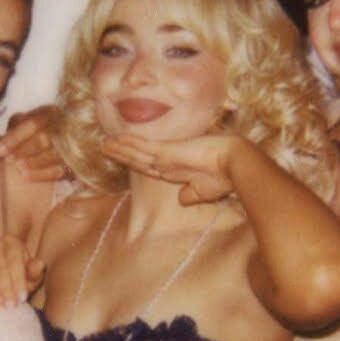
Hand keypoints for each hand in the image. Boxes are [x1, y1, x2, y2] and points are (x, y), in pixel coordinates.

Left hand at [0, 107, 66, 182]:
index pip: (33, 124)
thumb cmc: (35, 128)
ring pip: (53, 155)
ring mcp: (70, 145)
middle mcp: (63, 128)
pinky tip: (25, 177)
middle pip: (45, 139)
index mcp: (49, 114)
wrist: (59, 138)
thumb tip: (3, 139)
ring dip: (34, 162)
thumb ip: (15, 126)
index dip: (15, 137)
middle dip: (24, 150)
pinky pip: (59, 171)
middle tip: (9, 159)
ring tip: (18, 167)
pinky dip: (42, 175)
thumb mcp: (24, 120)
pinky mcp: (73, 163)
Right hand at [0, 235, 44, 306]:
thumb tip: (40, 264)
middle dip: (6, 287)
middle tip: (10, 305)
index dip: (19, 280)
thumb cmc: (17, 276)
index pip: (15, 261)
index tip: (22, 298)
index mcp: (12, 242)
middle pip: (0, 266)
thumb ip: (35, 273)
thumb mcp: (29, 276)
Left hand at [101, 133, 237, 204]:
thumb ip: (192, 194)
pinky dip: (129, 143)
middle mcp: (169, 162)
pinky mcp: (168, 151)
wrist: (236, 163)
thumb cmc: (226, 177)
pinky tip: (116, 140)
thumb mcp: (206, 191)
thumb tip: (181, 200)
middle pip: (138, 158)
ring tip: (103, 145)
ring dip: (119, 148)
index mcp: (177, 171)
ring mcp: (167, 155)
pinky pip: (143, 147)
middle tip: (104, 148)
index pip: (150, 166)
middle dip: (121, 153)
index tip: (124, 160)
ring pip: (136, 151)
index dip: (135, 162)